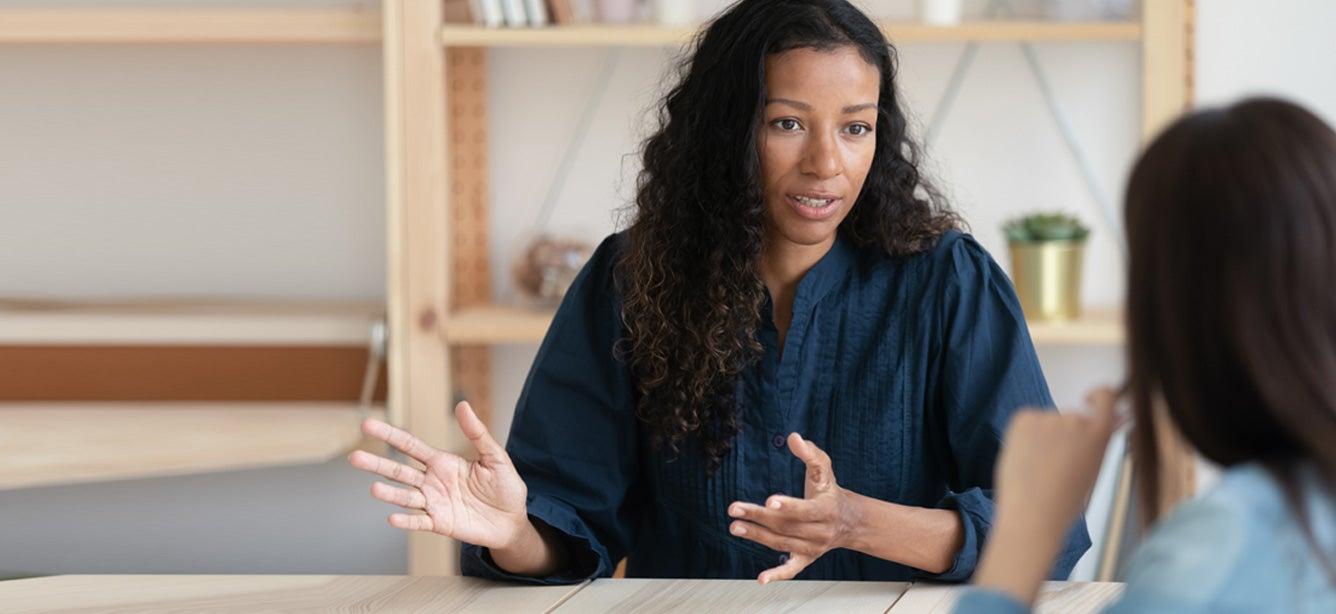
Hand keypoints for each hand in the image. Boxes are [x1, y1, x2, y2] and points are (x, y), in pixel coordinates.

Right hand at [347, 401, 529, 549]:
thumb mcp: (495, 456)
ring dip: (390, 494)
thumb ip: (477, 433)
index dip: (389, 435)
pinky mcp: (440, 524)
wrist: (513, 521)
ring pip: (405, 496)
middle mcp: (432, 481)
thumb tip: (463, 405)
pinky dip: (406, 522)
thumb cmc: (505, 487)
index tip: (368, 425)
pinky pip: (419, 522)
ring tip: (374, 489)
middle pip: (399, 471)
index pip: (410, 446)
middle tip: (354, 457)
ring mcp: (433, 503)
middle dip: (377, 464)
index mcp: (442, 462)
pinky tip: (393, 519)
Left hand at [728, 433, 856, 583]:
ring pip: (782, 544)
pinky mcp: (806, 558)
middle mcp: (820, 531)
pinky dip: (777, 575)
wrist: (848, 520)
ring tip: (735, 527)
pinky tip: (761, 579)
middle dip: (759, 518)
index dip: (788, 506)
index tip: (769, 501)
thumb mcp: (824, 468)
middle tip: (735, 510)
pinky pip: (792, 570)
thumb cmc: (830, 490)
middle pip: (787, 527)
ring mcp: (813, 547)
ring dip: (757, 536)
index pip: (806, 510)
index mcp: (826, 509)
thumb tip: (794, 437)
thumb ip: (810, 453)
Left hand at [974, 387, 1122, 604]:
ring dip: (1043, 438)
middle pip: (1071, 418)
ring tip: (1037, 469)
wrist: (1033, 515)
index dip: (1098, 395)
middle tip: (1054, 466)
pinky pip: (1027, 422)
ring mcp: (1049, 417)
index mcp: (1100, 434)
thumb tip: (1120, 416)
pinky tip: (1024, 460)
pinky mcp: (1024, 418)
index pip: (1105, 397)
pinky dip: (1024, 437)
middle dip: (1064, 436)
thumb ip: (1102, 440)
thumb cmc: (1065, 501)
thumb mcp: (1093, 469)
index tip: (1088, 399)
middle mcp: (1077, 419)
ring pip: (1047, 423)